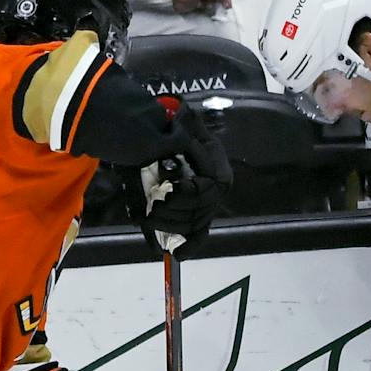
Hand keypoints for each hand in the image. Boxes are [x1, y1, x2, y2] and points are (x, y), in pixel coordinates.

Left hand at [136, 102, 231, 253]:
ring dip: (171, 225)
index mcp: (218, 171)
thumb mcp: (186, 128)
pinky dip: (190, 246)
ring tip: (151, 221)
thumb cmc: (180, 135)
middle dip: (173, 213)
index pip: (205, 190)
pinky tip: (177, 255)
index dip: (187, 195)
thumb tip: (185, 115)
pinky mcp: (198, 216)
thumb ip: (188, 126)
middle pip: (198, 211)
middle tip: (152, 212)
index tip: (168, 194)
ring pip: (193, 224)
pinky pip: (199, 235)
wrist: (174, 141)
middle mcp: (218, 191)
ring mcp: (208, 205)